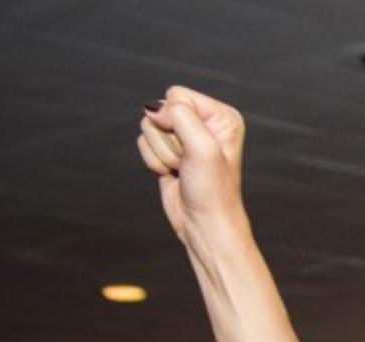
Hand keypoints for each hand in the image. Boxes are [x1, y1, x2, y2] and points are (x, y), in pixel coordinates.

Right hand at [137, 87, 247, 244]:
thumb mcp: (203, 147)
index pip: (177, 95)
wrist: (204, 224)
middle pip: (160, 111)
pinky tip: (172, 174)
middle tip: (188, 163)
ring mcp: (184, 137)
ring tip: (182, 169)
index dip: (175, 120)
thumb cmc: (212, 191)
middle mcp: (204, 123)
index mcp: (221, 116)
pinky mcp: (168, 150)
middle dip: (169, 141)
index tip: (193, 147)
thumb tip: (153, 108)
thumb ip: (180, 116)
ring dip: (162, 153)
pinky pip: (143, 142)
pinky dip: (153, 161)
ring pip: (149, 127)